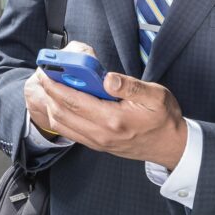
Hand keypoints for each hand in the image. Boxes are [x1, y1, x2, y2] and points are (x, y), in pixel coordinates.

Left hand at [26, 41, 187, 168]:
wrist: (171, 146)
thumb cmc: (164, 118)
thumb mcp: (156, 96)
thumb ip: (130, 86)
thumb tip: (107, 78)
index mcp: (113, 119)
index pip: (73, 101)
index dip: (56, 84)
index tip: (46, 69)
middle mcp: (101, 133)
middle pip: (61, 112)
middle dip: (48, 92)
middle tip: (43, 73)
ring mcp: (97, 141)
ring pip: (61, 124)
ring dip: (50, 104)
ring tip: (49, 85)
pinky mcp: (97, 144)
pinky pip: (69, 131)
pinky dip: (58, 116)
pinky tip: (60, 101)